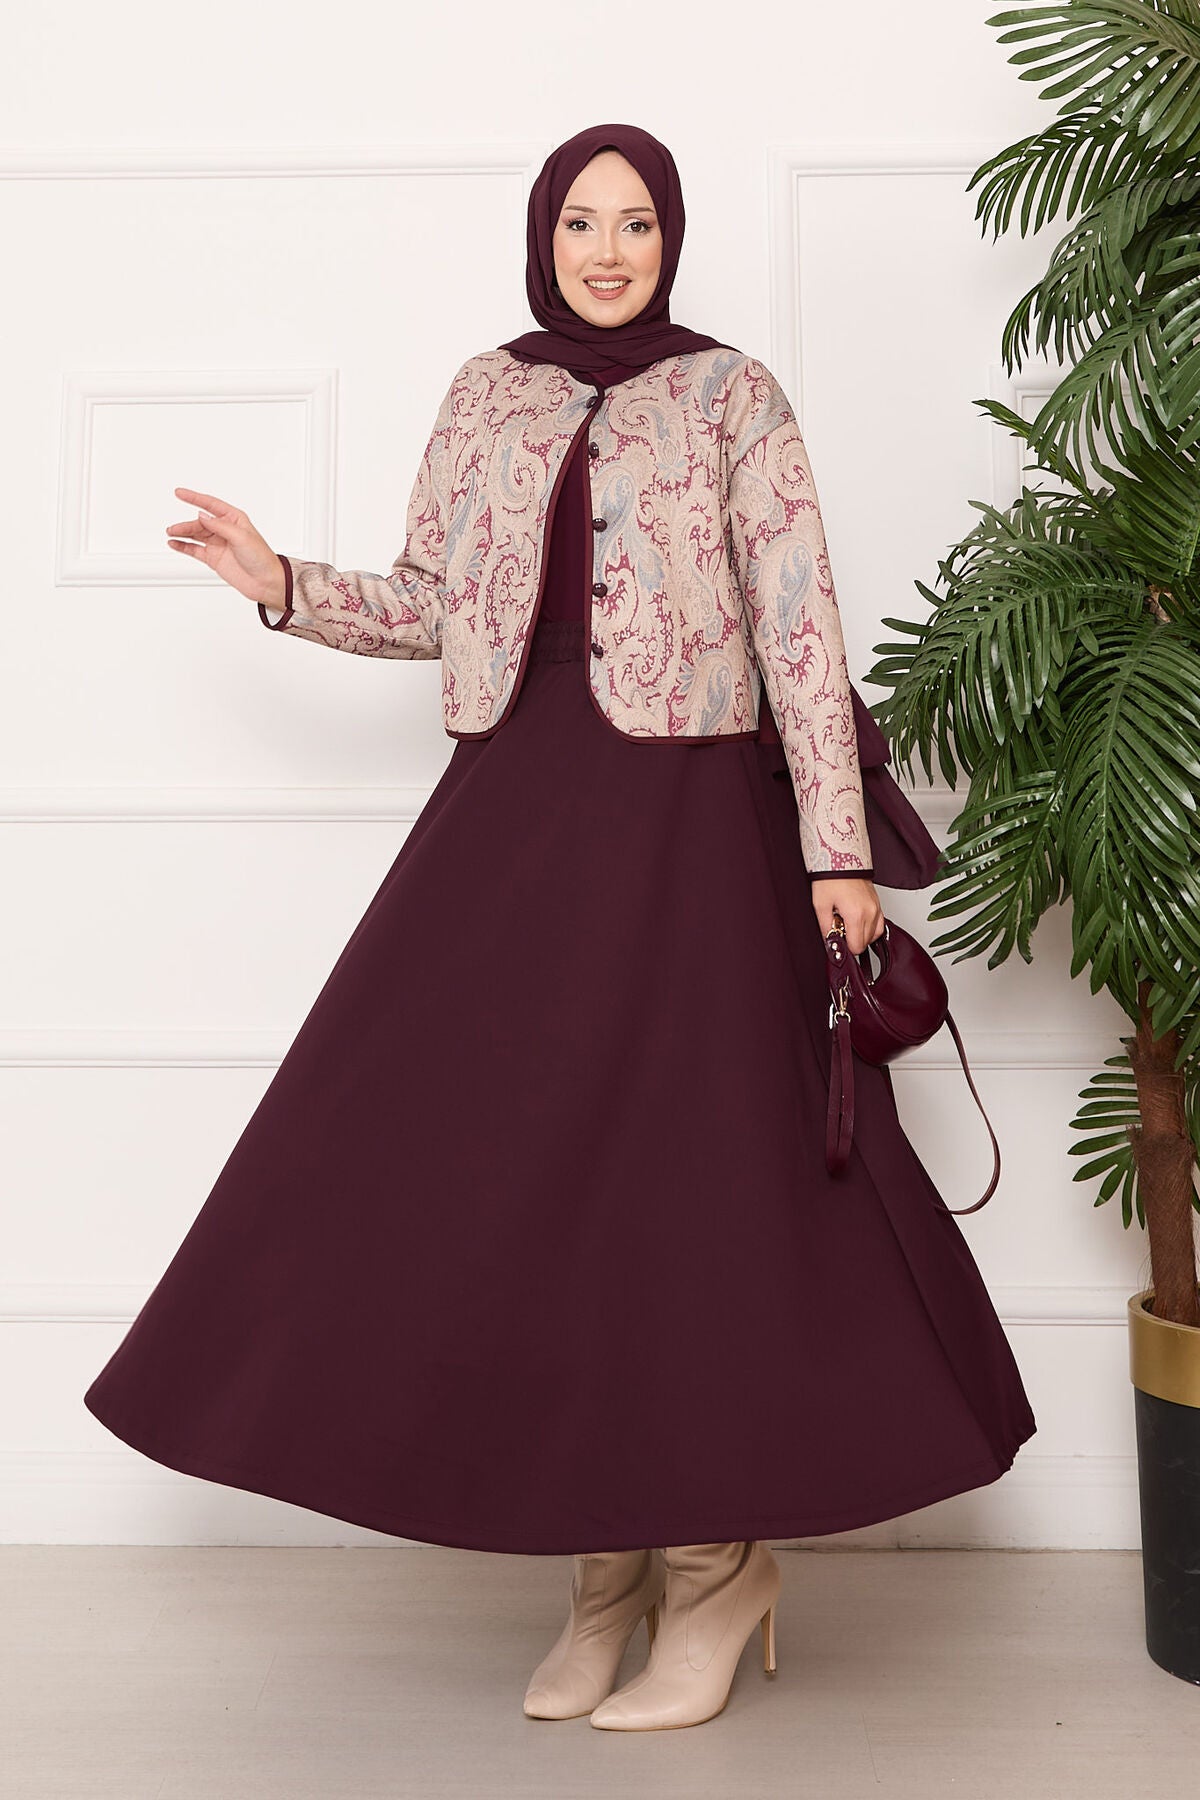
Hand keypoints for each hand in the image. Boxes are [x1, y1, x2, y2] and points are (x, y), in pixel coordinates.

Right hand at [166, 488, 286, 607]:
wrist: (266, 582)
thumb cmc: (261, 558)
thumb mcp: (242, 537)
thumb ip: (220, 526)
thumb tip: (202, 515)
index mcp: (234, 519)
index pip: (210, 504)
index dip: (194, 498)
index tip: (180, 493)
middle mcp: (225, 530)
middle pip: (200, 522)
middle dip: (186, 524)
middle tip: (174, 528)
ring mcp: (218, 544)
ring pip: (195, 535)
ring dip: (182, 533)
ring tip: (171, 533)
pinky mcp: (213, 558)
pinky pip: (195, 549)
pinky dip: (183, 546)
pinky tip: (174, 543)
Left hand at [810, 877, 885, 955]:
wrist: (841, 858)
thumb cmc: (830, 878)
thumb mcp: (821, 905)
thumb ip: (825, 928)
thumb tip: (829, 941)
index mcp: (856, 915)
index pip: (856, 947)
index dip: (845, 948)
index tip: (837, 940)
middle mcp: (870, 912)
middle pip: (865, 943)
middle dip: (852, 940)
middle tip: (839, 927)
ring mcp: (876, 907)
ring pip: (874, 935)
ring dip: (861, 934)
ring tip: (848, 923)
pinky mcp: (878, 902)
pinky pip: (879, 924)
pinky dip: (870, 927)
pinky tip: (858, 921)